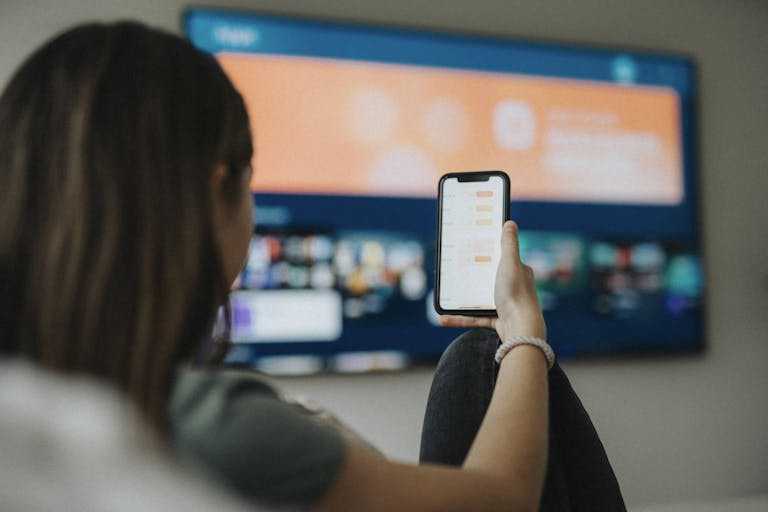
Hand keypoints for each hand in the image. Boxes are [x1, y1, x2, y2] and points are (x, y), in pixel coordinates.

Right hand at [438, 221, 545, 340]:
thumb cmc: (516, 294)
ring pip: (479, 299)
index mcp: (519, 272)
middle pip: (489, 279)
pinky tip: (443, 318)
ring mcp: (505, 305)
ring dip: (461, 298)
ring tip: (445, 294)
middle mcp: (514, 287)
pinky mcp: (497, 321)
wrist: (520, 330)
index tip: (471, 250)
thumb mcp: (510, 263)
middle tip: (453, 270)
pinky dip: (459, 317)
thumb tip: (510, 223)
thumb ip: (508, 244)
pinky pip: (475, 317)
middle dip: (471, 276)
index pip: (503, 258)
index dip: (488, 254)